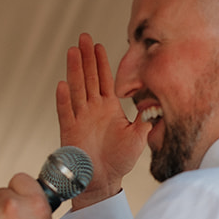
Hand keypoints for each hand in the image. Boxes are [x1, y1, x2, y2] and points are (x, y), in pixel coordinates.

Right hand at [56, 33, 147, 209]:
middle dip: (86, 57)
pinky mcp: (70, 131)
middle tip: (83, 37)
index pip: (104, 80)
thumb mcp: (138, 137)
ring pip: (76, 89)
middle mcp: (93, 109)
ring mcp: (80, 118)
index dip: (101, 62)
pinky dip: (64, 100)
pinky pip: (66, 112)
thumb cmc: (119, 161)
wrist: (103, 181)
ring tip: (73, 51)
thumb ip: (145, 120)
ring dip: (74, 70)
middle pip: (88, 77)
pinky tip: (62, 85)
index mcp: (108, 108)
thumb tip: (156, 106)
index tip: (99, 45)